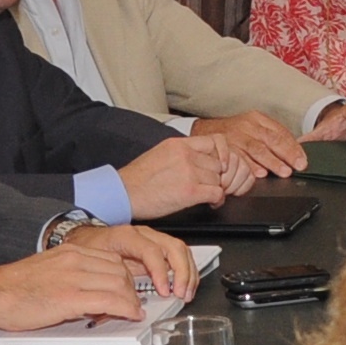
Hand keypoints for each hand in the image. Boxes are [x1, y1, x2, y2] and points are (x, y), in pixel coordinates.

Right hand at [0, 224, 193, 328]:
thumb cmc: (15, 289)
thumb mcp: (49, 272)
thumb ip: (73, 275)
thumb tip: (94, 293)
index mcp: (71, 252)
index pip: (113, 260)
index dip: (126, 278)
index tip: (129, 291)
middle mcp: (75, 260)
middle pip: (122, 271)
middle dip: (132, 290)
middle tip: (131, 306)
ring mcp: (73, 277)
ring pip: (120, 284)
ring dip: (131, 301)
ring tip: (129, 312)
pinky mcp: (69, 296)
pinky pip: (110, 300)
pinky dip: (126, 309)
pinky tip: (129, 315)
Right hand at [114, 132, 234, 213]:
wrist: (123, 193)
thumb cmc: (137, 179)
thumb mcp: (160, 154)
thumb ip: (181, 153)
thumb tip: (200, 159)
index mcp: (178, 144)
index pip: (215, 142)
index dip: (222, 155)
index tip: (221, 164)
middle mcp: (186, 155)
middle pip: (218, 164)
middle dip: (216, 176)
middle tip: (209, 185)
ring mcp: (189, 172)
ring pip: (219, 180)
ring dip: (216, 189)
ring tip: (207, 195)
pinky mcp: (190, 191)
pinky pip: (217, 193)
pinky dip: (217, 200)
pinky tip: (210, 203)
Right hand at [197, 110, 310, 179]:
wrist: (203, 131)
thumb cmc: (233, 132)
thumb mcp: (252, 127)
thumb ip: (270, 137)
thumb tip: (293, 154)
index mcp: (257, 119)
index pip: (281, 133)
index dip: (294, 148)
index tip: (303, 160)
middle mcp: (247, 126)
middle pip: (271, 140)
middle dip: (286, 155)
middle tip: (296, 166)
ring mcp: (236, 137)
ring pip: (257, 149)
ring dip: (272, 162)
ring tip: (283, 171)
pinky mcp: (225, 148)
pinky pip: (240, 159)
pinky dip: (250, 167)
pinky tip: (259, 174)